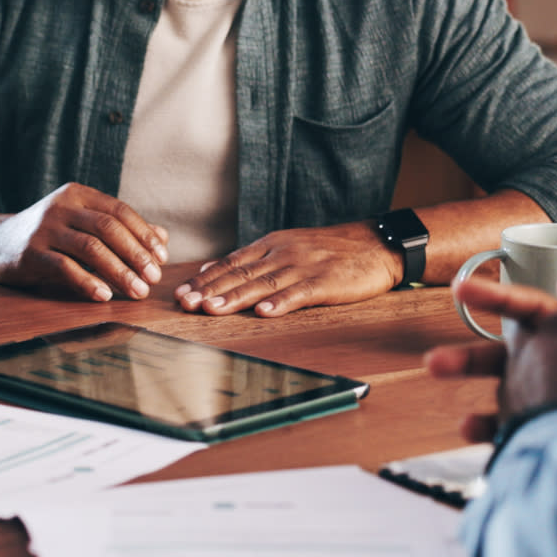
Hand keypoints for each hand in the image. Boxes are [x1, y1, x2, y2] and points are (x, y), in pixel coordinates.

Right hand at [0, 184, 168, 301]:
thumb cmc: (52, 235)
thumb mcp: (84, 224)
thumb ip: (122, 229)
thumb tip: (163, 237)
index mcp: (78, 194)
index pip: (119, 211)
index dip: (144, 234)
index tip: (162, 258)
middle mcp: (61, 206)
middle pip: (108, 228)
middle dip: (136, 255)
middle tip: (153, 278)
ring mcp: (44, 229)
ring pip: (90, 248)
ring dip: (119, 271)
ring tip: (137, 291)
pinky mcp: (30, 253)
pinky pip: (64, 268)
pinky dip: (87, 282)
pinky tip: (104, 295)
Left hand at [174, 222, 398, 316]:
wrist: (376, 243)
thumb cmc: (329, 250)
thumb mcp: (286, 245)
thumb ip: (250, 259)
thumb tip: (210, 269)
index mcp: (271, 244)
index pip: (231, 262)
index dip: (204, 279)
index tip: (180, 293)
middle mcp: (283, 253)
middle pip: (241, 273)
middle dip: (210, 290)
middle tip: (185, 304)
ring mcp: (304, 266)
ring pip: (264, 283)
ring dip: (236, 297)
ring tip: (212, 309)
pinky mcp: (327, 281)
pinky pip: (301, 293)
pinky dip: (281, 303)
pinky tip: (264, 313)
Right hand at [425, 277, 556, 441]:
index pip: (534, 310)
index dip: (497, 298)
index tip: (460, 289)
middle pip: (509, 354)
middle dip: (470, 353)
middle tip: (434, 358)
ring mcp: (555, 403)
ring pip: (504, 391)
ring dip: (472, 388)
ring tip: (439, 385)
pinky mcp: (552, 436)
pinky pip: (513, 431)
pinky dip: (490, 429)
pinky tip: (469, 430)